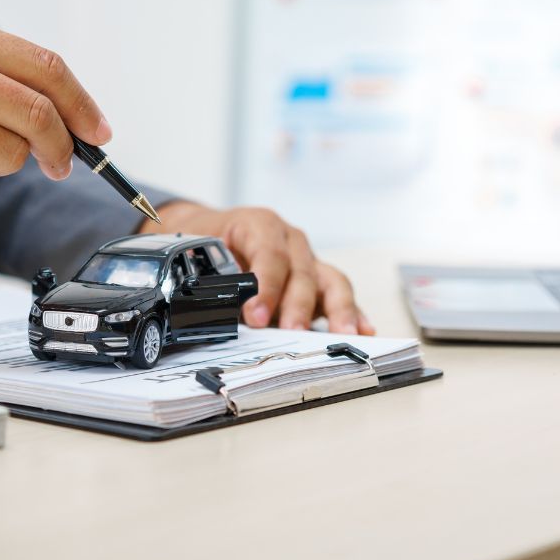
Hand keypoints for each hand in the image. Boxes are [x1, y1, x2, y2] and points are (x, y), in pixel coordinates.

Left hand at [140, 202, 374, 334]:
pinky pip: (337, 295)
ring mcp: (306, 260)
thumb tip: (211, 310)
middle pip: (302, 272)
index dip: (266, 286)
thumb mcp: (196, 250)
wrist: (207, 231)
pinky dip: (352, 312)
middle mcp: (290, 240)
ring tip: (343, 334)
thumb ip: (207, 276)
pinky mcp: (314, 282)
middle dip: (297, 305)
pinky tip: (363, 330)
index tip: (256, 316)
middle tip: (291, 331)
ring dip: (337, 309)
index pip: (270, 255)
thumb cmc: (203, 240)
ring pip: (330, 281)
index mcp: (260, 225)